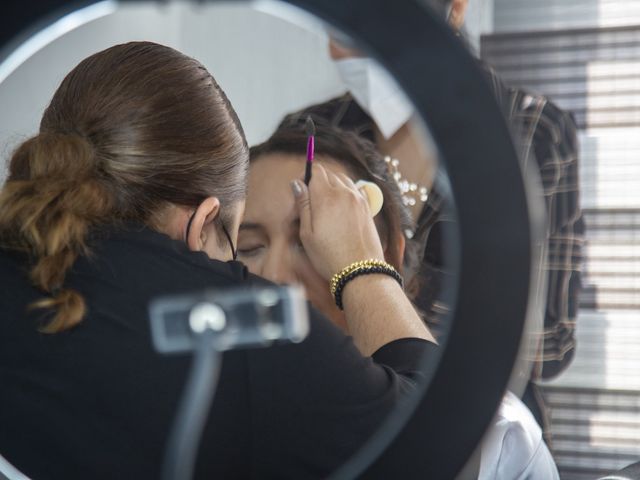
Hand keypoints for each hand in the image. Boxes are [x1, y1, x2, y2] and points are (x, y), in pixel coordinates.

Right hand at [291, 164, 384, 279]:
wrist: (360, 271)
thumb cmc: (329, 256)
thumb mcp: (307, 233)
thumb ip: (303, 204)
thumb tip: (297, 183)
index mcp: (327, 197)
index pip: (316, 170)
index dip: (306, 176)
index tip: (301, 191)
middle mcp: (345, 193)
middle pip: (329, 174)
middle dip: (318, 182)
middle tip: (310, 204)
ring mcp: (359, 199)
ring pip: (343, 180)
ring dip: (333, 186)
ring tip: (325, 207)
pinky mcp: (368, 208)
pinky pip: (355, 190)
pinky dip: (346, 193)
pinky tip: (340, 210)